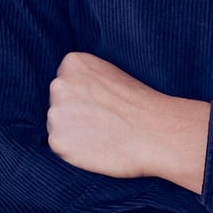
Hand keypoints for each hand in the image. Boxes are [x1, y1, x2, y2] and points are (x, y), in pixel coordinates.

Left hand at [47, 52, 209, 192]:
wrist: (156, 132)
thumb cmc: (140, 104)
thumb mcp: (110, 74)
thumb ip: (85, 79)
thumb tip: (70, 94)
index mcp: (73, 62)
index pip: (66, 81)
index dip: (85, 95)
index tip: (104, 102)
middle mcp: (59, 84)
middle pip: (58, 102)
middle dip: (75, 112)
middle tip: (104, 120)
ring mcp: (56, 113)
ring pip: (58, 124)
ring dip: (74, 131)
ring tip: (103, 133)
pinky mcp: (57, 141)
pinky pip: (60, 146)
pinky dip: (74, 150)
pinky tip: (97, 146)